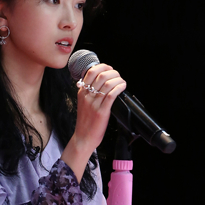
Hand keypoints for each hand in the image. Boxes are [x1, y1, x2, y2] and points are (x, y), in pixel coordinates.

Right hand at [61, 63, 126, 181]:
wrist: (83, 137)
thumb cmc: (85, 122)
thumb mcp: (83, 103)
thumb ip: (89, 93)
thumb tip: (102, 82)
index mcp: (82, 92)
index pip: (91, 72)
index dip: (103, 67)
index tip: (110, 69)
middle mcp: (87, 96)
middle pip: (101, 75)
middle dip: (113, 72)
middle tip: (118, 76)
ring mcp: (94, 104)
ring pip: (108, 84)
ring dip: (118, 80)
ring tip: (122, 82)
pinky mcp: (101, 112)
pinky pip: (112, 95)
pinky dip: (119, 88)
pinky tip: (123, 87)